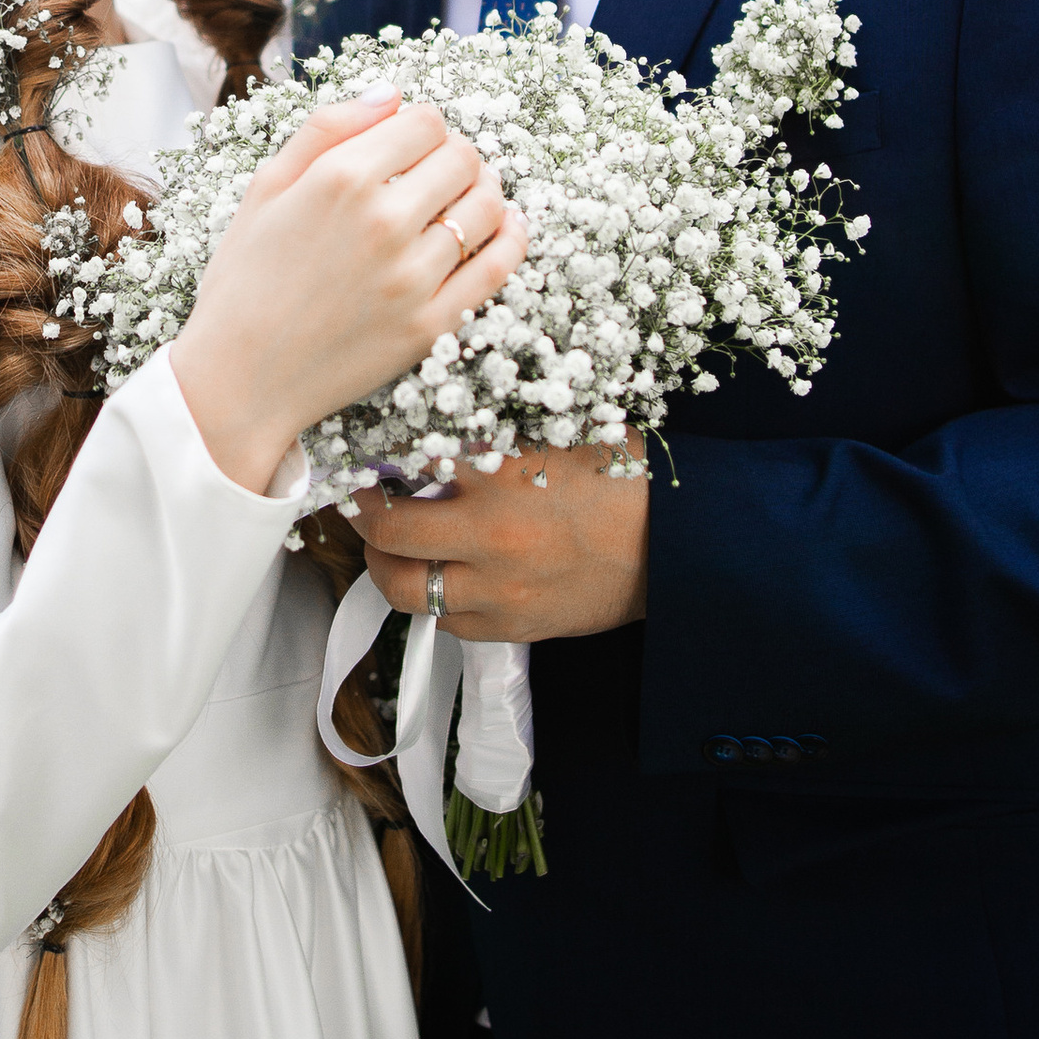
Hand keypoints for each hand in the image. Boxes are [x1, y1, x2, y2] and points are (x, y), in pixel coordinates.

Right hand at [169, 92, 526, 494]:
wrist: (240, 378)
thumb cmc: (245, 279)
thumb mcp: (266, 187)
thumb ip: (327, 128)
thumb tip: (393, 94)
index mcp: (340, 179)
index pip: (425, 121)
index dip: (424, 124)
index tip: (414, 141)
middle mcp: (383, 221)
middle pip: (463, 158)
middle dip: (456, 154)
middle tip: (440, 170)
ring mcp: (413, 276)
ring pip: (486, 206)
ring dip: (484, 191)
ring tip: (467, 197)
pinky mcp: (432, 324)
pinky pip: (498, 266)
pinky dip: (513, 237)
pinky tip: (508, 226)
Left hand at [356, 444, 649, 641]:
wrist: (678, 547)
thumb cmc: (623, 481)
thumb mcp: (557, 430)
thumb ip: (494, 425)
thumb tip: (430, 412)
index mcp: (501, 470)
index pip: (405, 454)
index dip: (374, 450)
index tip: (364, 445)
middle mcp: (491, 533)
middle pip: (386, 530)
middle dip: (361, 512)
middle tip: (361, 496)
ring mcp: (498, 589)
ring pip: (404, 587)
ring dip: (384, 563)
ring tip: (387, 543)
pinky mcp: (512, 627)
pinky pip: (446, 623)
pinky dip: (436, 599)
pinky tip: (445, 573)